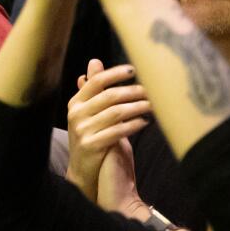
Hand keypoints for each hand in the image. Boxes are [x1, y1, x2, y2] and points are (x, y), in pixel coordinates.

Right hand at [65, 59, 153, 203]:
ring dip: (139, 107)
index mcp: (76, 103)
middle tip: (153, 90)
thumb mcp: (89, 110)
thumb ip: (93, 88)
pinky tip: (145, 121)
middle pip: (110, 96)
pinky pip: (118, 131)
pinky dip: (134, 125)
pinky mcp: (91, 145)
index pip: (97, 82)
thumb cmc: (93, 134)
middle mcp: (76, 115)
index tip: (135, 69)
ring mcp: (82, 131)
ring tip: (153, 105)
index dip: (116, 73)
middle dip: (134, 91)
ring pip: (117, 113)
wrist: (83, 169)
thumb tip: (95, 61)